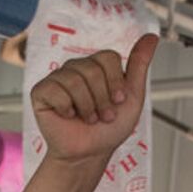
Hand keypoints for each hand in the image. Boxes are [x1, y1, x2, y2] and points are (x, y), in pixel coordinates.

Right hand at [30, 33, 158, 165]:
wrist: (90, 154)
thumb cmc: (109, 129)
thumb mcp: (132, 97)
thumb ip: (139, 65)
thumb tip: (151, 37)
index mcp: (96, 67)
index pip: (108, 57)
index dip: (115, 82)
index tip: (118, 102)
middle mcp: (76, 68)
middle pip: (92, 68)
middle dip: (102, 99)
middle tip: (102, 116)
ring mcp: (57, 79)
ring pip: (75, 79)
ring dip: (87, 106)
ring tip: (88, 119)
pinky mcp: (41, 91)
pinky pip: (55, 90)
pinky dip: (66, 108)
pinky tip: (67, 116)